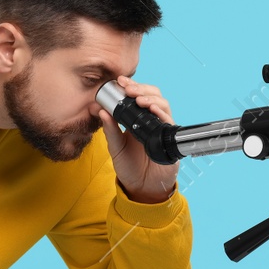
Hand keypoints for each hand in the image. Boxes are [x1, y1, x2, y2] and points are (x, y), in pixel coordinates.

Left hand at [96, 75, 179, 203]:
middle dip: (141, 88)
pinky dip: (161, 113)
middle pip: (153, 95)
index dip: (132, 86)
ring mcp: (161, 128)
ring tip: (138, 98)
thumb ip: (109, 129)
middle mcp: (151, 121)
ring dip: (151, 98)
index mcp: (138, 119)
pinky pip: (168, 122)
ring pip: (163, 104)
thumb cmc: (129, 167)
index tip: (119, 80)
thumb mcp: (115, 147)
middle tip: (128, 88)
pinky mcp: (168, 139)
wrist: (142, 188)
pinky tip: (152, 110)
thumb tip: (99, 110)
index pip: (138, 95)